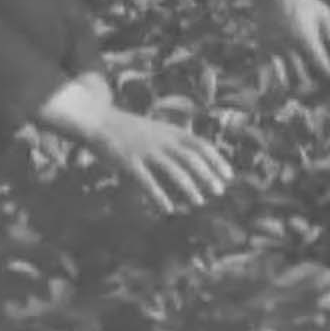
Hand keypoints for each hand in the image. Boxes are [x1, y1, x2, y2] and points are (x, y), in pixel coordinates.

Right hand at [33, 75, 232, 214]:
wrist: (100, 121)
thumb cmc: (133, 129)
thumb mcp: (159, 129)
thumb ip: (177, 140)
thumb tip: (199, 156)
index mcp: (171, 131)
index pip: (201, 144)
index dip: (216, 160)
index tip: (229, 175)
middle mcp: (162, 139)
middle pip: (191, 157)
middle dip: (207, 174)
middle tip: (219, 191)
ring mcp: (146, 150)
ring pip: (172, 169)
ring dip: (188, 186)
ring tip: (199, 202)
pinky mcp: (129, 161)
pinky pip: (147, 180)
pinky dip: (158, 195)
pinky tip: (168, 209)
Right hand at [243, 0, 329, 87]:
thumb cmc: (302, 1)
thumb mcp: (323, 13)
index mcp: (307, 39)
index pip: (322, 65)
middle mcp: (290, 48)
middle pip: (302, 78)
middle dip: (312, 86)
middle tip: (319, 90)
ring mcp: (274, 50)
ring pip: (282, 79)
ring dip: (291, 88)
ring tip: (298, 93)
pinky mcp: (262, 48)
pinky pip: (261, 70)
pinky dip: (265, 82)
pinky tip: (266, 94)